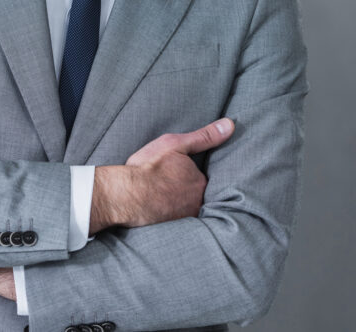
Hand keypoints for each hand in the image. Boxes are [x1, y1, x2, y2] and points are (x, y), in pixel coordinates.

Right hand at [91, 118, 234, 231]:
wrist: (126, 195)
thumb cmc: (148, 167)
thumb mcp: (175, 144)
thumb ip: (204, 136)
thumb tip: (230, 125)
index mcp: (199, 181)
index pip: (199, 178)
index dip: (186, 175)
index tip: (174, 173)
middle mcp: (197, 202)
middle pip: (193, 194)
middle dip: (183, 190)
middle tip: (166, 185)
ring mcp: (184, 217)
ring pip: (184, 208)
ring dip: (176, 204)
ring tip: (161, 198)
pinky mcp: (171, 229)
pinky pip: (174, 221)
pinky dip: (168, 216)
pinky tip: (157, 210)